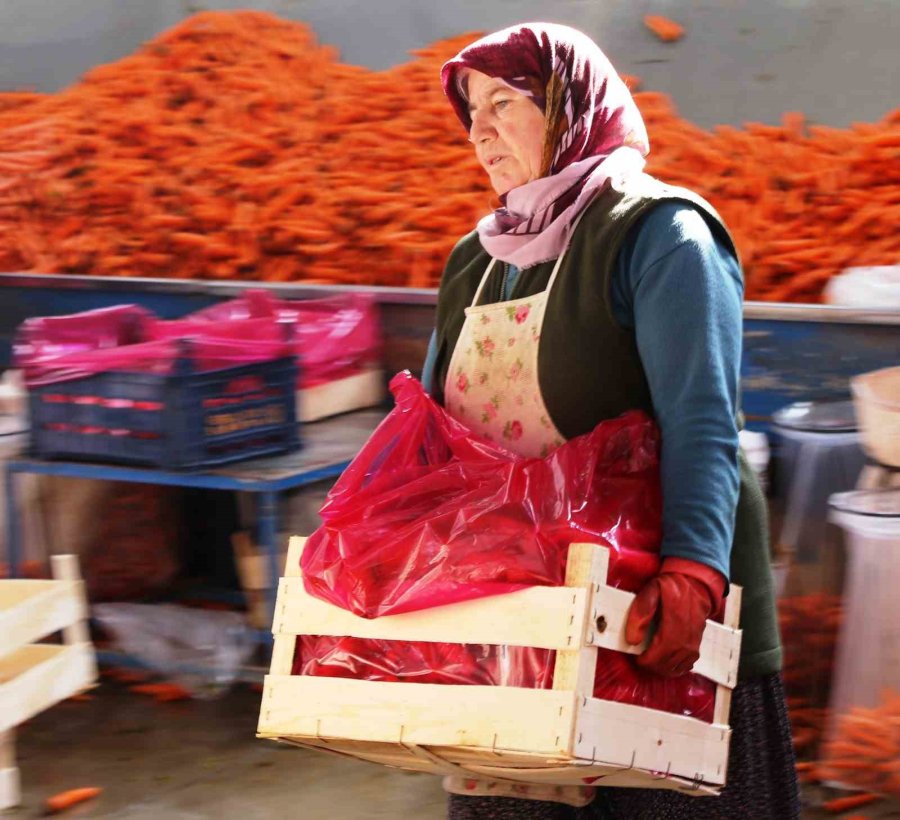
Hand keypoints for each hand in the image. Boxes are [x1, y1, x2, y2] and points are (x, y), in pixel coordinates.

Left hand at [624, 561, 724, 676]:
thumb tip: (633, 640)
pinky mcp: (697, 644)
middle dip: (653, 666)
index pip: (660, 652)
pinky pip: (688, 664)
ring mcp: (694, 642)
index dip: (647, 661)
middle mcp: (688, 636)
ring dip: (662, 669)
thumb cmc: (670, 588)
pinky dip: (676, 668)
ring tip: (651, 662)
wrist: (693, 584)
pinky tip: (667, 663)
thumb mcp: (650, 592)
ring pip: (678, 667)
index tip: (638, 658)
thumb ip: (640, 614)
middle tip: (642, 660)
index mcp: (675, 623)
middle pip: (669, 663)